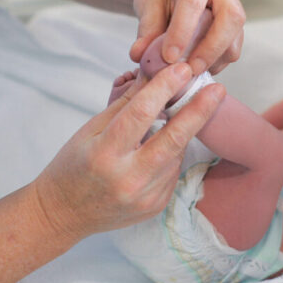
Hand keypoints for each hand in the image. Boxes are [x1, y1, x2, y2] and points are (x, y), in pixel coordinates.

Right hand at [33, 63, 225, 239]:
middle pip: (173, 139)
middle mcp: (128, 179)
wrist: (64, 214)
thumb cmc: (72, 166)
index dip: (163, 88)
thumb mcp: (90, 130)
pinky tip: (156, 152)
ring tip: (170, 124)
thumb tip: (153, 75)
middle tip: (218, 89)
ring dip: (179, 134)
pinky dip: (170, 156)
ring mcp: (145, 197)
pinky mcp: (156, 206)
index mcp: (105, 155)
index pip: (140, 114)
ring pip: (176, 155)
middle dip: (199, 111)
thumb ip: (125, 104)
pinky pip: (173, 172)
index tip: (182, 69)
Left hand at [129, 0, 245, 74]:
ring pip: (235, 38)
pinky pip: (233, 50)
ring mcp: (233, 9)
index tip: (169, 57)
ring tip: (191, 71)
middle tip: (190, 69)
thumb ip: (145, 30)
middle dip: (211, 48)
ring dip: (215, 60)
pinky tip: (197, 67)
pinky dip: (217, 64)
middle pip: (230, 17)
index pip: (192, 2)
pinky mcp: (235, 29)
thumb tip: (138, 55)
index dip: (182, 32)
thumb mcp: (146, 7)